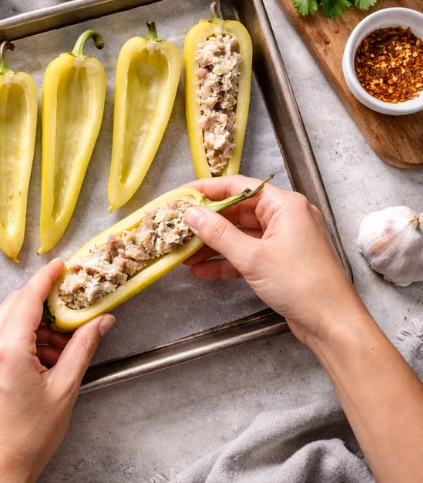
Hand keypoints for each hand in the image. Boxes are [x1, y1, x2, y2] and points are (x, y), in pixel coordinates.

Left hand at [0, 259, 114, 482]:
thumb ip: (82, 348)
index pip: (27, 298)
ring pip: (4, 320)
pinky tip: (39, 356)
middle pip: (15, 305)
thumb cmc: (29, 436)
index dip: (46, 278)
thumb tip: (101, 322)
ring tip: (58, 347)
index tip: (60, 266)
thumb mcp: (64, 390)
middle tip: (69, 310)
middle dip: (42, 303)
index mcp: (7, 350)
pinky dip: (18, 337)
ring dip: (32, 323)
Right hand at [182, 175, 366, 345]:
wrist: (332, 322)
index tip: (182, 195)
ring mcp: (283, 240)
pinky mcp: (280, 261)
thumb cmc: (300, 283)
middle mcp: (285, 217)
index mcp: (285, 205)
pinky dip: (226, 261)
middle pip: (238, 211)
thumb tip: (191, 214)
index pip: (239, 187)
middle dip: (208, 222)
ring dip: (213, 244)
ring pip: (240, 235)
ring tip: (185, 253)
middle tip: (179, 228)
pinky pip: (247, 254)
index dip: (208, 189)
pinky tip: (202, 270)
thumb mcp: (253, 257)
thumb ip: (218, 233)